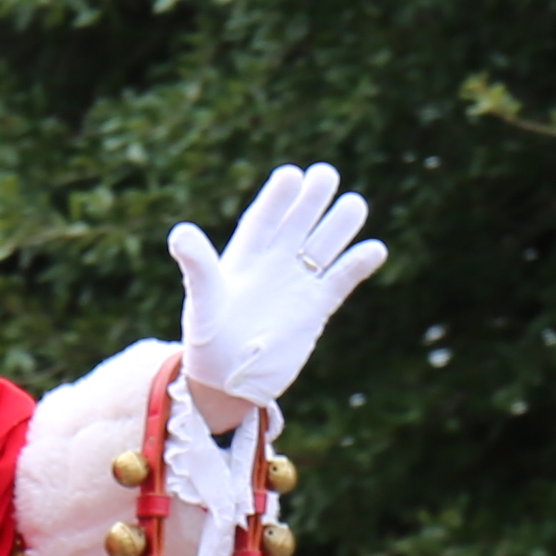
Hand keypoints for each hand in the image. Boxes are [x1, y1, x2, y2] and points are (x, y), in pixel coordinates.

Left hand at [170, 163, 382, 426]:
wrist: (228, 382)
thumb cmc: (206, 341)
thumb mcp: (200, 303)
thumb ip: (198, 267)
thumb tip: (180, 233)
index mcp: (243, 257)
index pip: (263, 220)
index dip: (277, 198)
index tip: (292, 175)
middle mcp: (272, 264)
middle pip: (297, 225)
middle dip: (312, 201)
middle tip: (327, 173)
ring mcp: (296, 285)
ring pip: (322, 248)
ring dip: (339, 227)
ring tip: (355, 203)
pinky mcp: (315, 309)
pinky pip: (339, 282)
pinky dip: (357, 266)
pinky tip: (375, 249)